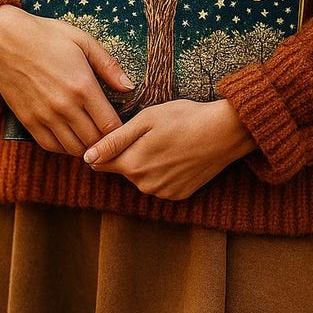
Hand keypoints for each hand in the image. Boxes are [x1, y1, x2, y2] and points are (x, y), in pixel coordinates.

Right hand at [0, 5, 134, 153]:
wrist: (5, 39)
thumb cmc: (47, 35)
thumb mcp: (83, 41)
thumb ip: (109, 66)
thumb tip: (130, 87)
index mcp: (83, 86)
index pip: (110, 126)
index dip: (120, 131)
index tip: (123, 126)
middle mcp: (64, 106)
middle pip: (94, 141)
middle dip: (105, 141)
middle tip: (109, 134)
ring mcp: (44, 116)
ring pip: (74, 148)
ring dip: (86, 146)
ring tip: (91, 136)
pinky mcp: (28, 120)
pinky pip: (50, 146)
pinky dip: (64, 147)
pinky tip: (70, 137)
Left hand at [83, 99, 254, 199]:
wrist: (224, 132)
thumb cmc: (184, 118)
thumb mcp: (146, 120)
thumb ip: (114, 141)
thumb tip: (87, 157)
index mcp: (133, 165)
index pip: (100, 163)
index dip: (103, 147)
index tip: (114, 133)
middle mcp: (145, 185)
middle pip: (123, 168)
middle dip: (128, 153)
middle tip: (149, 131)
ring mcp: (163, 193)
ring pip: (141, 176)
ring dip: (146, 162)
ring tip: (165, 141)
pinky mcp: (179, 195)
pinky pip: (159, 184)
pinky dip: (163, 171)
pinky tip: (176, 154)